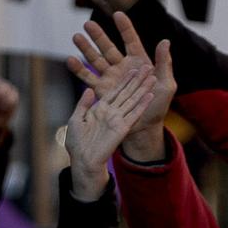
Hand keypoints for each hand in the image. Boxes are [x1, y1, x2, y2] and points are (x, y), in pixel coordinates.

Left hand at [63, 58, 157, 202]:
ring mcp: (118, 119)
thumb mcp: (76, 119)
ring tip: (152, 77)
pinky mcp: (123, 127)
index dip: (123, 80)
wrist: (82, 160)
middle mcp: (111, 112)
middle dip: (137, 80)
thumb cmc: (76, 142)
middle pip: (127, 93)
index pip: (115, 91)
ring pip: (133, 100)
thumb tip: (89, 89)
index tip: (132, 69)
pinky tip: (150, 95)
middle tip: (147, 67)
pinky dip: (142, 104)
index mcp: (100, 109)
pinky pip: (134, 114)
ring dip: (143, 88)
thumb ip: (83, 104)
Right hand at [68, 11, 175, 162]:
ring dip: (85, 49)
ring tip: (75, 37)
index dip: (125, 28)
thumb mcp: (167, 85)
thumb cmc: (159, 105)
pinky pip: (88, 77)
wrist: (145, 126)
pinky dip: (79, 69)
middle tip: (87, 24)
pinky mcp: (102, 90)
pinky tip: (70, 60)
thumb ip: (164, 63)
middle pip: (108, 47)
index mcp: (140, 62)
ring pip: (96, 59)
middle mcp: (123, 67)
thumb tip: (165, 41)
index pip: (131, 40)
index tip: (117, 14)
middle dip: (98, 35)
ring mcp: (111, 77)